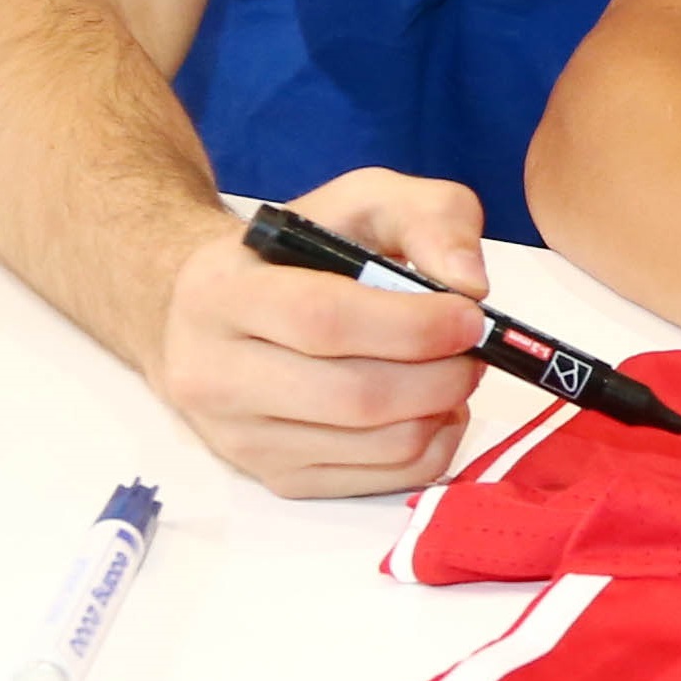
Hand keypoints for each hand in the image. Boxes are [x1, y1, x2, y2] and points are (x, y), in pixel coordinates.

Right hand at [149, 167, 496, 498]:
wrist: (206, 314)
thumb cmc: (296, 253)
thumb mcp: (361, 201)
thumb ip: (428, 216)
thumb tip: (469, 283)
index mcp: (223, 293)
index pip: (325, 320)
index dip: (414, 325)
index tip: (469, 316)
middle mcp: (216, 374)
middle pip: (357, 396)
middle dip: (442, 375)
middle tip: (474, 349)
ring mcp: (241, 438)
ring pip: (378, 444)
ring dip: (443, 410)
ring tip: (451, 371)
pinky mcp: (275, 479)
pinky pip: (382, 480)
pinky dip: (432, 445)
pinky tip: (428, 407)